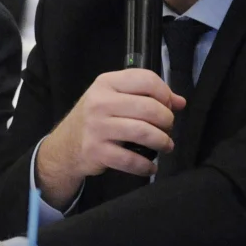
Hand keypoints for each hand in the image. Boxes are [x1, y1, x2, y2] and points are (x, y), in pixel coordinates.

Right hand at [35, 69, 184, 207]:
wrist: (65, 146)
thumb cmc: (96, 118)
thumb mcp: (114, 98)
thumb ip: (146, 95)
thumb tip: (180, 102)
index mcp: (106, 83)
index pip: (145, 79)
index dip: (165, 93)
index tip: (169, 105)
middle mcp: (100, 102)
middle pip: (149, 107)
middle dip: (167, 120)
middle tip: (167, 128)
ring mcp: (97, 127)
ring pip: (143, 132)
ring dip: (162, 141)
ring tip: (166, 145)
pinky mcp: (97, 151)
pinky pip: (130, 160)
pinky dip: (146, 166)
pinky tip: (151, 166)